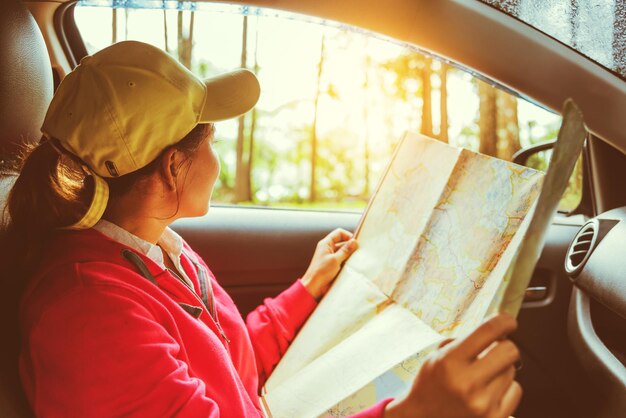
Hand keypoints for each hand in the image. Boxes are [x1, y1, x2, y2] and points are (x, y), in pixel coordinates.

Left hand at [301, 228, 357, 299]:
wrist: (314, 286)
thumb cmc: (321, 271)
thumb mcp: (335, 259)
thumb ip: (345, 250)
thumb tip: (354, 242)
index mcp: (326, 243)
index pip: (339, 233)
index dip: (348, 236)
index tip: (355, 243)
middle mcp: (328, 248)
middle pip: (342, 242)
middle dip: (350, 247)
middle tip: (358, 253)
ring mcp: (330, 257)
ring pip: (343, 252)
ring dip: (349, 255)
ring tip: (355, 260)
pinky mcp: (333, 265)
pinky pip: (342, 260)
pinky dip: (347, 262)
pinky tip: (352, 265)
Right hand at [385, 314, 521, 417]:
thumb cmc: (430, 386)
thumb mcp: (436, 357)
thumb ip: (463, 342)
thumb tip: (494, 330)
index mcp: (450, 362)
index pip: (488, 332)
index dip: (504, 321)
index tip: (508, 321)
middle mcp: (468, 383)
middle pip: (509, 351)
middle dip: (504, 346)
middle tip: (496, 349)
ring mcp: (483, 403)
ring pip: (512, 371)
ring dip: (502, 369)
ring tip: (484, 376)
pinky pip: (516, 390)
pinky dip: (506, 387)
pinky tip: (490, 391)